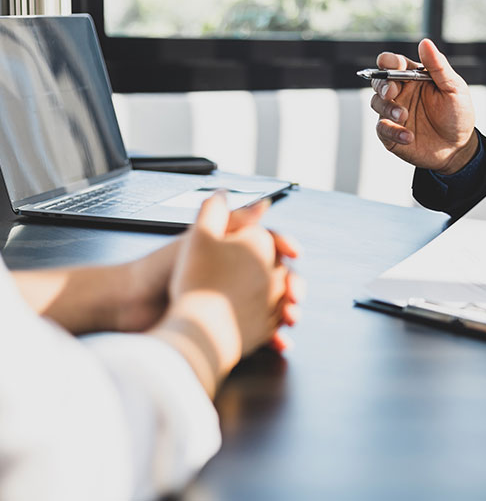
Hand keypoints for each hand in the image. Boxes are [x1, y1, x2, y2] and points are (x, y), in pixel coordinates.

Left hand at [151, 194, 298, 395]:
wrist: (131, 305)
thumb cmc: (160, 268)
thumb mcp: (200, 239)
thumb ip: (231, 220)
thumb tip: (264, 203)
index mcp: (229, 251)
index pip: (267, 245)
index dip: (284, 248)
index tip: (294, 253)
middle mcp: (233, 275)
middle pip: (275, 277)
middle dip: (292, 285)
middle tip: (295, 293)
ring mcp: (231, 302)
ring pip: (272, 306)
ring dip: (287, 312)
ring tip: (291, 317)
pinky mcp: (227, 328)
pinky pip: (258, 333)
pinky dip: (272, 337)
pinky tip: (279, 341)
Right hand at [370, 38, 478, 174]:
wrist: (459, 147)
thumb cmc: (457, 115)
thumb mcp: (454, 88)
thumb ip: (438, 66)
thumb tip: (425, 42)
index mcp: (413, 77)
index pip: (393, 63)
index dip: (388, 61)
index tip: (392, 64)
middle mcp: (401, 93)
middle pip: (379, 81)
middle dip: (382, 84)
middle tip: (392, 92)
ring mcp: (394, 113)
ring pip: (376, 103)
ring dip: (388, 108)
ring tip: (404, 116)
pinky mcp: (391, 134)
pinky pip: (382, 129)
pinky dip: (392, 131)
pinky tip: (408, 136)